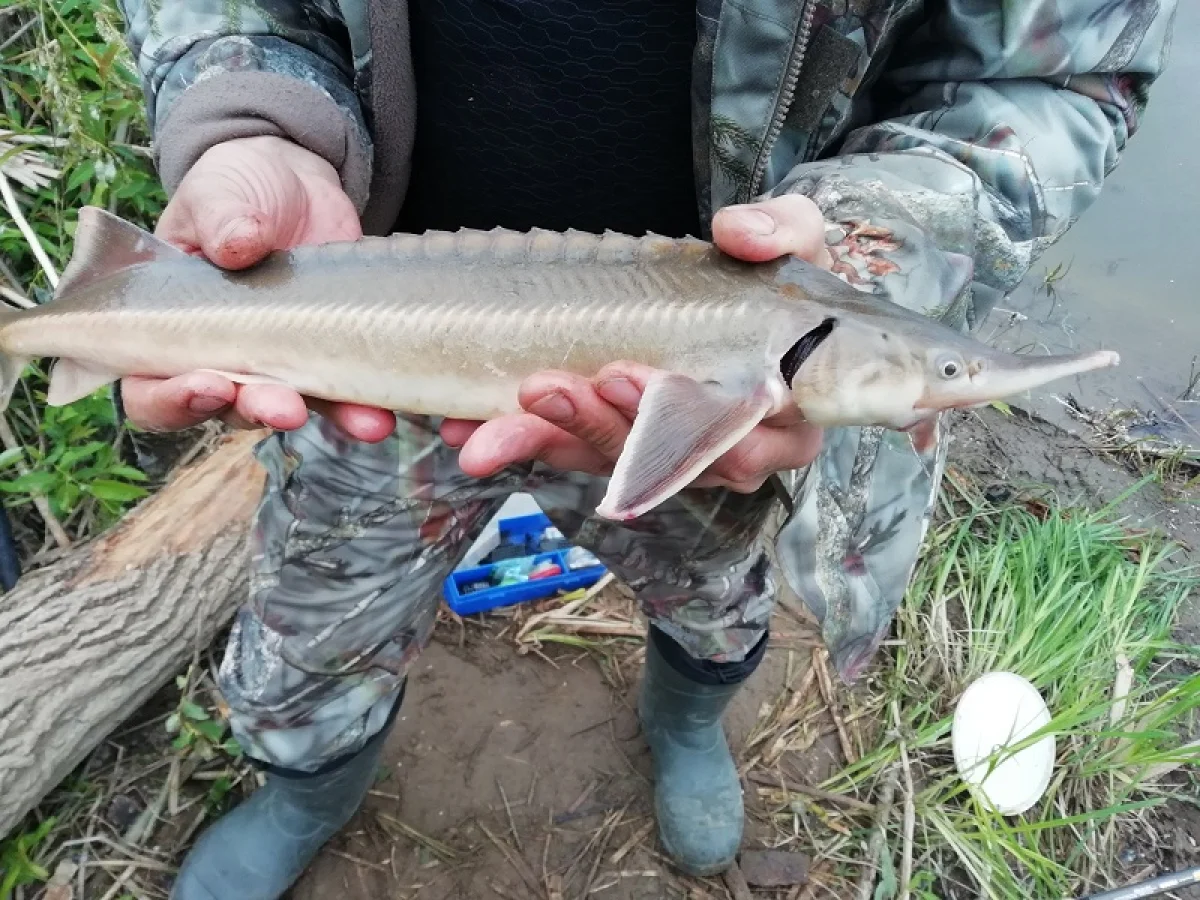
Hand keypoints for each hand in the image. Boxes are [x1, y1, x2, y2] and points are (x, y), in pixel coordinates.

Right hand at [119, 136, 395, 441]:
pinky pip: (340, 394)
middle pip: (226, 408)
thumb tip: (237, 244)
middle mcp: (217, 357)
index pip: (148, 386)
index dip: (170, 400)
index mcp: (165, 328)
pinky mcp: (324, 356)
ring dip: (322, 417)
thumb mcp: (217, 193)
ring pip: (290, 409)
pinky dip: (361, 408)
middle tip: (282, 407)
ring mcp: (275, 362)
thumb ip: (219, 218)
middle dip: (255, 410)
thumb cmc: (235, 190)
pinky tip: (380, 414)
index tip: (207, 385)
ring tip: (356, 421)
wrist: (297, 184)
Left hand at [442, 193, 830, 492]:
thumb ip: (782, 231)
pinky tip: (467, 426)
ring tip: (499, 409)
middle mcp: (727, 451)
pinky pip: (569, 448)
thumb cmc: (774, 274)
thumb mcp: (794, 239)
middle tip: (547, 387)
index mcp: (784, 420)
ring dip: (550, 437)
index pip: (735, 442)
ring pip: (607, 462)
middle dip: (597, 426)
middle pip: (660, 462)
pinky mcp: (617, 444)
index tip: (623, 376)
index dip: (679, 425)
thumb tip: (740, 234)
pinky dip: (519, 436)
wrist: (738, 285)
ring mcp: (666, 455)